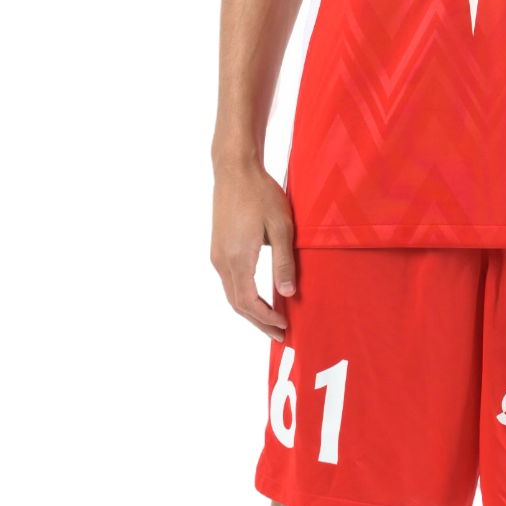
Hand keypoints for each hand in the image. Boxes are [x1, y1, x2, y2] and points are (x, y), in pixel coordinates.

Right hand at [209, 158, 296, 340]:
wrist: (234, 170)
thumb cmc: (260, 195)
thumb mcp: (281, 227)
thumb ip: (284, 262)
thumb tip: (289, 294)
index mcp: (238, 258)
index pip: (249, 302)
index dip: (266, 318)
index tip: (284, 327)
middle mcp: (222, 261)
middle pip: (236, 304)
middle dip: (258, 322)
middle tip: (278, 335)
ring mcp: (216, 255)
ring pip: (229, 295)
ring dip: (249, 311)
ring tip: (269, 321)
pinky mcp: (216, 248)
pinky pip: (226, 282)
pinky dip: (241, 296)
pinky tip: (257, 297)